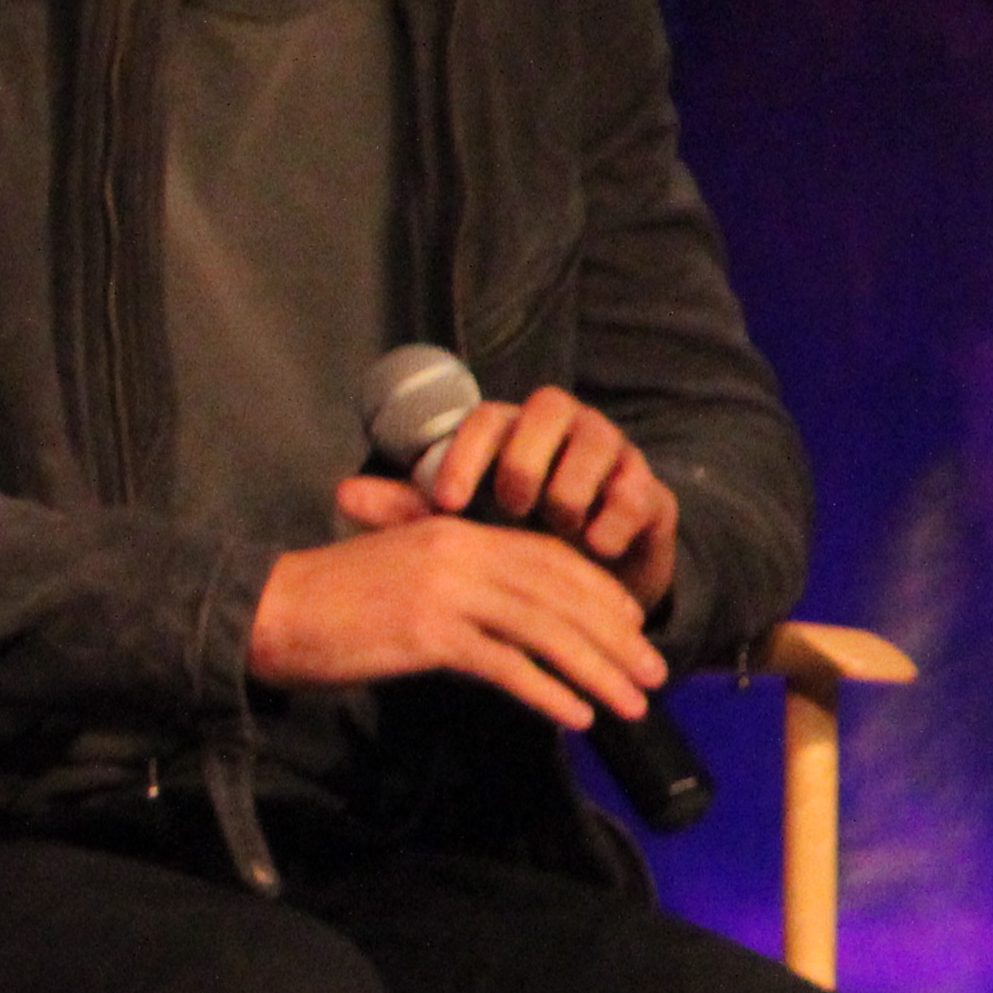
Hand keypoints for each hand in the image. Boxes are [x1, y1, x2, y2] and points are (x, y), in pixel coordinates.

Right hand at [251, 509, 665, 731]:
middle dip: (615, 637)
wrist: (266, 610)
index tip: (633, 626)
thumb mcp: (399, 567)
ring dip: (597, 670)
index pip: (548, 556)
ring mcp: (444, 591)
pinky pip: (506, 664)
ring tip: (631, 705)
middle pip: (560, 593)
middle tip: (654, 675)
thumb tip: (504, 622)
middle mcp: (457, 552)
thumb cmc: (328, 599)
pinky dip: (548, 691)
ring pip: (544, 629)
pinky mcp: (428, 632)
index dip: (599, 592)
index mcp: (453, 530)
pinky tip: (575, 715)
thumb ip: (454, 580)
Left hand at [347, 383, 681, 606]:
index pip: (484, 418)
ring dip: (570, 490)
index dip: (465, 454)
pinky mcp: (650, 490)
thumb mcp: (459, 531)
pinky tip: (593, 547)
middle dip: (526, 459)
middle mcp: (564, 428)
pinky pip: (636, 490)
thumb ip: (407, 510)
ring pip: (596, 443)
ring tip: (556, 528)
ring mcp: (612, 453)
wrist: (581, 584)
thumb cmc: (509, 543)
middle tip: (512, 506)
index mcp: (510, 430)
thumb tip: (342, 493)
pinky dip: (611, 520)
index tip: (447, 503)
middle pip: (548, 408)